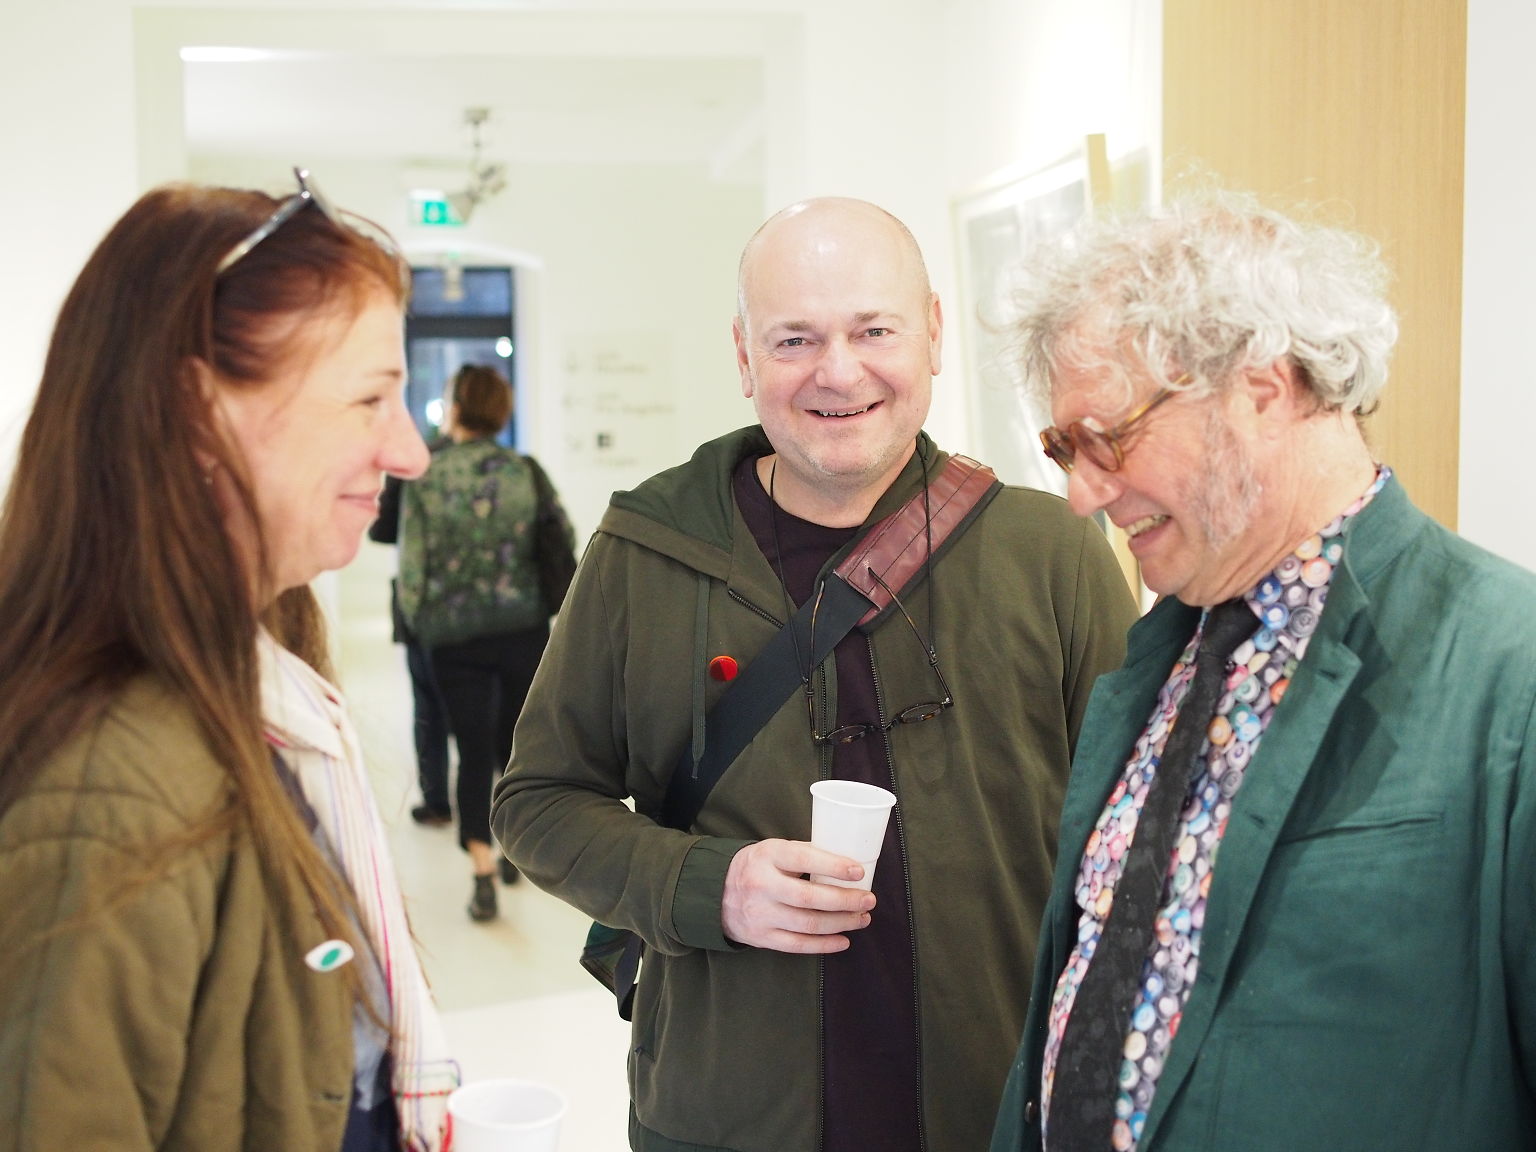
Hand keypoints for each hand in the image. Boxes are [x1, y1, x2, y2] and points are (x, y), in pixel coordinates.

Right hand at [720, 838, 875, 952]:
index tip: (859, 871)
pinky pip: (797, 945)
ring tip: (862, 918)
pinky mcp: (761, 937)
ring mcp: (760, 914)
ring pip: (808, 924)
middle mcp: (761, 885)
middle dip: (845, 900)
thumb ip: (803, 854)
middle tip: (868, 899)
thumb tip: (846, 863)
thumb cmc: (756, 867)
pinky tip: (843, 940)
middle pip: (809, 897)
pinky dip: (824, 945)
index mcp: (767, 856)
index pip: (804, 858)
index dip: (833, 866)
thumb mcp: (773, 850)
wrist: (714, 893)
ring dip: (841, 923)